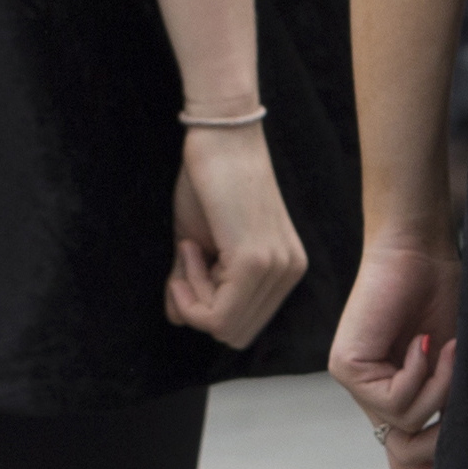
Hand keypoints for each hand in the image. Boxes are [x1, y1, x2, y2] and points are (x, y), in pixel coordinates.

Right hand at [169, 120, 308, 349]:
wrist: (218, 134)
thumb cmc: (207, 182)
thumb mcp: (197, 243)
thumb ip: (193, 284)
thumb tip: (178, 319)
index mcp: (285, 269)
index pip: (243, 325)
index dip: (205, 306)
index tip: (188, 259)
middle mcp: (290, 272)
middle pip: (235, 334)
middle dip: (199, 307)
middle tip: (184, 257)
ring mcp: (277, 268)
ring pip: (225, 327)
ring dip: (192, 296)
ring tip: (187, 247)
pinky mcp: (256, 261)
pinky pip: (217, 313)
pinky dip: (190, 292)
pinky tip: (186, 248)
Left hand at [328, 229, 461, 468]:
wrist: (424, 250)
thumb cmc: (447, 298)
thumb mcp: (461, 370)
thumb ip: (458, 410)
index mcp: (397, 400)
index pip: (407, 461)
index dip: (440, 466)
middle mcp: (371, 397)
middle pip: (402, 459)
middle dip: (444, 438)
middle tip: (466, 394)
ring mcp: (356, 384)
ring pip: (405, 426)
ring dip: (441, 390)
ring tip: (452, 351)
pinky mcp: (345, 368)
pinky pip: (394, 402)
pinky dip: (421, 374)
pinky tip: (425, 340)